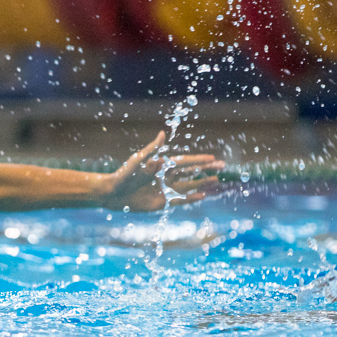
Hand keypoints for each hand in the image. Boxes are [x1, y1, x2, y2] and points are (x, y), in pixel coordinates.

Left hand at [101, 132, 222, 212]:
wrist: (113, 193)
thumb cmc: (124, 174)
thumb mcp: (139, 160)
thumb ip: (153, 150)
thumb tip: (163, 134)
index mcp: (162, 165)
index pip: (185, 162)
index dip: (199, 160)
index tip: (212, 158)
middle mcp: (166, 176)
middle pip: (191, 172)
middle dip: (206, 169)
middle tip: (222, 167)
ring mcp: (166, 189)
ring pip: (190, 186)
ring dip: (203, 184)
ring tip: (217, 181)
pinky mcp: (162, 202)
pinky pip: (181, 200)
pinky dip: (192, 198)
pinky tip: (204, 195)